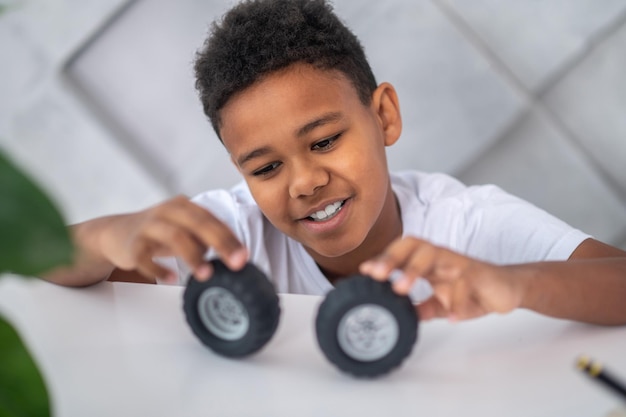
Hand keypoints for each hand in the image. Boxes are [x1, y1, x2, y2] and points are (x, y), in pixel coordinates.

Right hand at [98, 195, 246, 282]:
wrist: (115, 232)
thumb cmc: (157, 232)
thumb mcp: (183, 229)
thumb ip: (205, 238)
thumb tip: (230, 256)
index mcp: (184, 206)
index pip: (212, 220)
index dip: (230, 238)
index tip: (244, 256)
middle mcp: (168, 211)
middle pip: (198, 223)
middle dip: (221, 243)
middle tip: (236, 263)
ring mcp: (149, 225)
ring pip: (174, 236)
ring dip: (193, 256)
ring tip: (205, 274)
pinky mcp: (133, 243)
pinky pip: (146, 256)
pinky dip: (159, 268)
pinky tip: (170, 278)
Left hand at [359, 237, 523, 320]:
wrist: (509, 288)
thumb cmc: (473, 289)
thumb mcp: (442, 303)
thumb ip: (423, 308)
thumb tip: (402, 315)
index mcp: (430, 262)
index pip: (404, 252)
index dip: (384, 258)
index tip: (365, 271)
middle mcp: (443, 258)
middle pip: (416, 246)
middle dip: (394, 258)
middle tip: (377, 275)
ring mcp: (461, 264)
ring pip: (436, 255)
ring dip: (415, 270)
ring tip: (401, 289)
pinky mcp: (480, 275)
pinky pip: (466, 283)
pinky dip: (458, 301)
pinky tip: (452, 317)